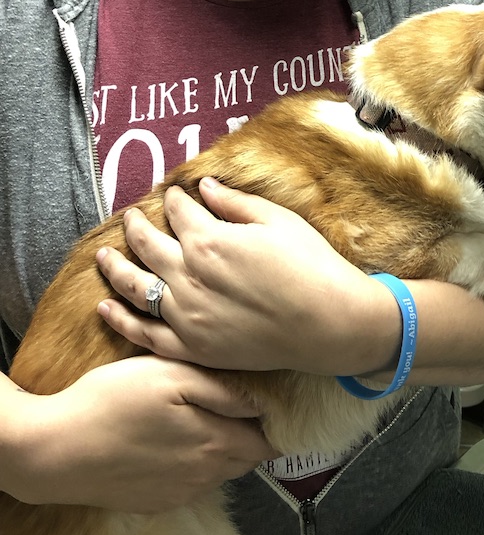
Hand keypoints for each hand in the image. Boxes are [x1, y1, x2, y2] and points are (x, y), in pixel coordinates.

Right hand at [3, 356, 274, 511]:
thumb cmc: (112, 401)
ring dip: (224, 447)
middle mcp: (206, 474)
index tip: (269, 397)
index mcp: (216, 442)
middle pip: (248, 457)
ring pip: (222, 470)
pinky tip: (175, 440)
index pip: (268, 440)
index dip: (273, 419)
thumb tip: (262, 402)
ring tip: (205, 417)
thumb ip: (222, 391)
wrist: (56, 450)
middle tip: (239, 402)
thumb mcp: (171, 376)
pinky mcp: (158, 501)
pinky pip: (194, 482)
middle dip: (252, 433)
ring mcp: (181, 492)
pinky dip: (196, 463)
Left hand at [96, 178, 399, 374]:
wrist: (329, 323)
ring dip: (115, 267)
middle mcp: (188, 277)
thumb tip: (203, 187)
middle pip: (148, 244)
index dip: (173, 199)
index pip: (178, 211)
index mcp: (209, 241)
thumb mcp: (277, 221)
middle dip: (136, 226)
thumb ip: (234, 203)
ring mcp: (186, 315)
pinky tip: (105, 307)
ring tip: (103, 255)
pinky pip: (144, 333)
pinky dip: (120, 320)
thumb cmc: (310, 265)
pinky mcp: (191, 347)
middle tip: (130, 216)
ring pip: (135, 287)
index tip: (171, 194)